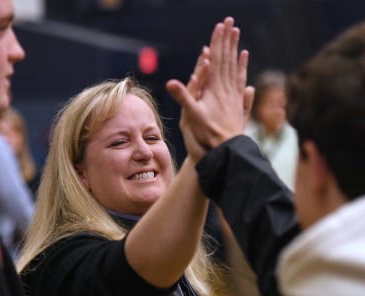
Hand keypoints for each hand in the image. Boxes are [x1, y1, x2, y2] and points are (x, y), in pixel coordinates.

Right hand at [166, 17, 254, 149]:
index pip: (216, 60)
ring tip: (240, 43)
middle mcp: (227, 90)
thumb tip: (170, 82)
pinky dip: (243, 75)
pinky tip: (246, 73)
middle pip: (228, 60)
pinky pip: (242, 86)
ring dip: (237, 55)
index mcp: (215, 88)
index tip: (220, 26)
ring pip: (236, 71)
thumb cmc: (208, 134)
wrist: (226, 150)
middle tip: (230, 24)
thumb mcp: (191, 115)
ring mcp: (234, 98)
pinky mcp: (238, 107)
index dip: (218, 42)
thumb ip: (183, 97)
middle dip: (228, 41)